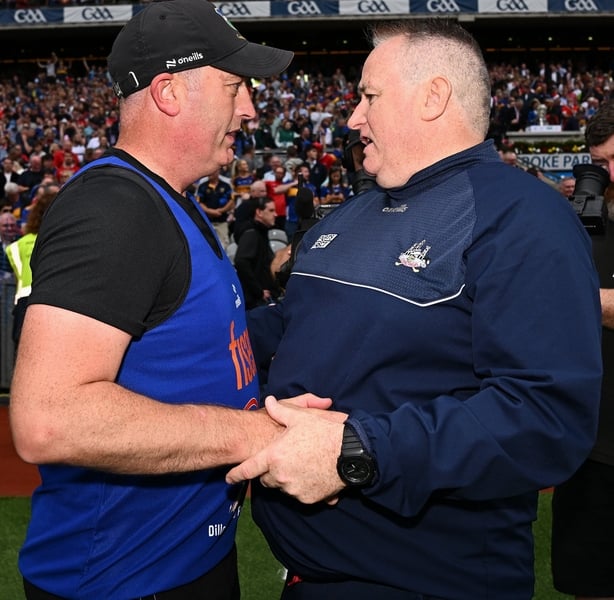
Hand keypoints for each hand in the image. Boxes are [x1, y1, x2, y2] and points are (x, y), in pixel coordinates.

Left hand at [226, 396, 347, 503]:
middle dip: (270, 472)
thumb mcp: (300, 417)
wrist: (350, 452)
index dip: (236, 474)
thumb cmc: (324, 432)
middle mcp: (281, 476)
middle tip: (283, 460)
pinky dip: (302, 486)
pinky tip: (312, 474)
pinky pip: (299, 494)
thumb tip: (269, 401)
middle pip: (266, 479)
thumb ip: (280, 411)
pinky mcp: (308, 499)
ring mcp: (294, 489)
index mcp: (274, 456)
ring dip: (286, 479)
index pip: (248, 469)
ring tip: (301, 465)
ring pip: (283, 486)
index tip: (229, 478)